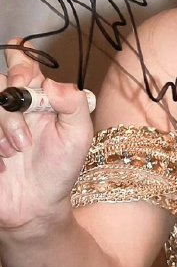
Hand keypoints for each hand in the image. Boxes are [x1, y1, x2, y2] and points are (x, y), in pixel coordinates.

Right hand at [0, 38, 93, 234]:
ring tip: (18, 150)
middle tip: (26, 134)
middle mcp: (11, 105)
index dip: (20, 60)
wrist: (36, 206)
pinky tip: (3, 161)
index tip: (25, 77)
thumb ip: (74, 105)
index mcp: (37, 97)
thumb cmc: (59, 170)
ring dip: (4, 124)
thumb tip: (52, 82)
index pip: (22, 62)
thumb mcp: (79, 137)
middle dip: (12, 103)